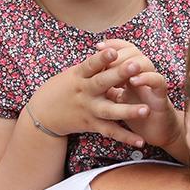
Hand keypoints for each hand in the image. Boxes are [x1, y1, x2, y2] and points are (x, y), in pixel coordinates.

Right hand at [26, 46, 153, 147]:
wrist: (43, 114)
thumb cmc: (65, 88)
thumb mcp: (75, 74)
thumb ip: (94, 66)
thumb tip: (114, 49)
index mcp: (80, 76)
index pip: (91, 64)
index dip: (101, 57)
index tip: (113, 50)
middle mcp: (85, 92)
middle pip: (103, 83)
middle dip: (119, 74)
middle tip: (136, 65)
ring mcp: (89, 110)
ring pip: (110, 111)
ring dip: (128, 111)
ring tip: (146, 110)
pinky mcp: (92, 125)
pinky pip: (111, 132)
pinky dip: (126, 137)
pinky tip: (141, 140)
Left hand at [97, 39, 185, 152]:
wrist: (155, 132)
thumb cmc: (133, 114)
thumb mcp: (117, 98)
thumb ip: (108, 85)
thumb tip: (89, 73)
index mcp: (130, 72)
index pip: (124, 50)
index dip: (112, 45)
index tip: (98, 46)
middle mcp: (142, 73)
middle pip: (133, 52)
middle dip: (120, 53)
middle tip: (108, 57)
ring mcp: (152, 83)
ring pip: (145, 63)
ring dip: (132, 63)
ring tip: (121, 66)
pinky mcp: (161, 95)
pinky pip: (158, 81)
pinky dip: (146, 78)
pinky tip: (134, 81)